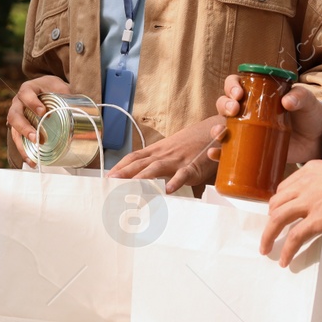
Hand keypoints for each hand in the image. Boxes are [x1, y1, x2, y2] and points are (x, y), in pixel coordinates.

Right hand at [6, 75, 72, 160]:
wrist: (45, 89)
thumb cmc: (52, 89)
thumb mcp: (59, 87)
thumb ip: (64, 94)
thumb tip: (76, 109)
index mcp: (27, 90)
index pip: (26, 94)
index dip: (32, 102)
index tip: (43, 111)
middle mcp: (18, 103)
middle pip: (14, 115)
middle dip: (24, 128)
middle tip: (35, 137)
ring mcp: (17, 116)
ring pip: (13, 130)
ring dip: (22, 144)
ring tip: (32, 157)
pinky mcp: (19, 127)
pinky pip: (18, 140)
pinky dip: (24, 151)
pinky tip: (31, 161)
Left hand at [109, 117, 225, 191]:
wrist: (214, 130)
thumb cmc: (192, 145)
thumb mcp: (172, 153)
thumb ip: (159, 164)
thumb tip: (147, 178)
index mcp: (157, 150)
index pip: (134, 158)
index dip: (120, 167)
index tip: (107, 177)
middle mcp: (164, 154)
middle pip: (139, 163)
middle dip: (123, 174)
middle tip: (110, 184)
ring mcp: (177, 159)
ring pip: (156, 168)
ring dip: (141, 179)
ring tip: (130, 190)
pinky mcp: (193, 166)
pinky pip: (183, 174)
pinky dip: (175, 181)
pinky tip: (167, 190)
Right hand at [208, 75, 321, 166]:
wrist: (316, 139)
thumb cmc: (309, 114)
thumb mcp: (307, 101)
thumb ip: (299, 97)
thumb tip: (287, 102)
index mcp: (257, 93)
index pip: (236, 84)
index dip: (232, 86)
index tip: (239, 94)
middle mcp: (246, 110)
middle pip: (224, 104)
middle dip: (224, 105)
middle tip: (234, 110)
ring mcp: (246, 130)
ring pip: (222, 126)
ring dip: (216, 129)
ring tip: (221, 133)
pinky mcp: (249, 148)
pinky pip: (228, 150)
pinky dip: (217, 152)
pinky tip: (215, 154)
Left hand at [259, 161, 321, 265]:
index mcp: (309, 171)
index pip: (284, 187)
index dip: (279, 203)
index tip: (278, 213)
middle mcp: (305, 184)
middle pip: (276, 203)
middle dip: (270, 219)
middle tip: (270, 232)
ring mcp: (309, 202)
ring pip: (278, 219)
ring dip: (269, 236)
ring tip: (265, 249)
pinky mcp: (318, 219)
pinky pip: (295, 237)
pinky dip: (287, 250)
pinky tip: (284, 260)